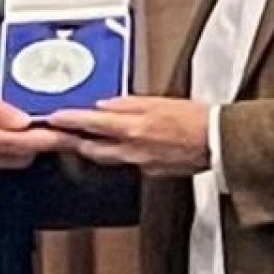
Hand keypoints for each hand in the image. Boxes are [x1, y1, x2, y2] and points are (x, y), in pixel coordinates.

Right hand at [0, 76, 63, 175]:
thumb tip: (24, 121)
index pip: (25, 144)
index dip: (51, 141)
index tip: (69, 136)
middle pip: (21, 158)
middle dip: (40, 145)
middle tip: (54, 127)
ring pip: (9, 163)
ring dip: (22, 148)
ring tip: (31, 129)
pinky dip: (4, 152)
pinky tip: (3, 136)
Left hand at [46, 96, 209, 175]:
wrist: (218, 143)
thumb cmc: (196, 119)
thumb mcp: (158, 102)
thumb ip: (128, 104)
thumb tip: (106, 106)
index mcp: (132, 127)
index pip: (91, 123)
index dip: (70, 121)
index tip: (54, 118)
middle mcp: (131, 149)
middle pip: (92, 147)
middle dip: (74, 140)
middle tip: (60, 133)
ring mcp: (139, 163)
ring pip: (106, 157)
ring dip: (92, 148)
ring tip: (83, 139)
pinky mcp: (150, 172)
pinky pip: (127, 162)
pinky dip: (119, 153)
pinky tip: (122, 146)